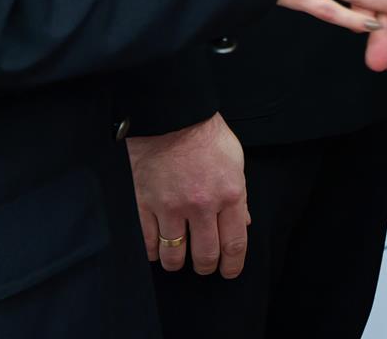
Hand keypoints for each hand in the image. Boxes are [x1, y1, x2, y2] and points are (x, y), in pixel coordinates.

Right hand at [128, 113, 248, 276]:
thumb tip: (242, 224)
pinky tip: (157, 248)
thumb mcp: (235, 160)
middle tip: (204, 264)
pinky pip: (147, 242)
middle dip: (206, 266)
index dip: (232, 266)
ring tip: (179, 257)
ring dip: (177, 262)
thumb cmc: (205, 134)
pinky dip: (153, 251)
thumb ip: (239, 196)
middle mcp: (201, 206)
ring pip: (174, 255)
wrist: (170, 114)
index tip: (228, 271)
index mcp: (229, 194)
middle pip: (205, 256)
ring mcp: (170, 207)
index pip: (234, 244)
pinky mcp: (144, 204)